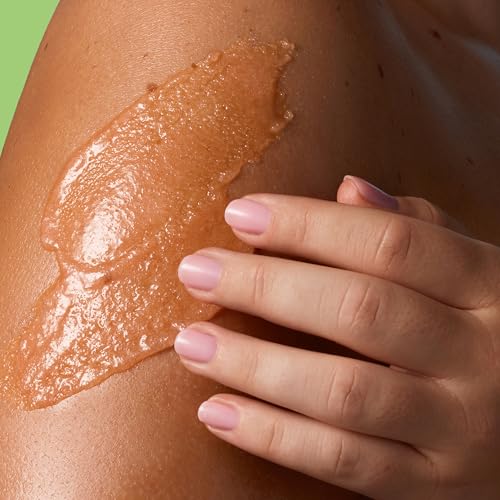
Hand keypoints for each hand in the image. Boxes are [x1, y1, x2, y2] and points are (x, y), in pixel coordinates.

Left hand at [175, 175, 499, 498]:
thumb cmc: (488, 331)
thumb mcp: (473, 274)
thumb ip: (418, 230)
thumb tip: (348, 190)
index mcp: (489, 287)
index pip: (392, 242)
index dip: (309, 224)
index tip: (238, 214)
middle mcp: (479, 355)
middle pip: (360, 310)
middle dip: (266, 286)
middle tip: (194, 271)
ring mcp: (458, 427)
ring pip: (344, 392)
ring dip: (255, 367)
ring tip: (191, 343)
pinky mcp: (433, 485)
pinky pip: (344, 463)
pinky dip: (273, 438)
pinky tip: (216, 413)